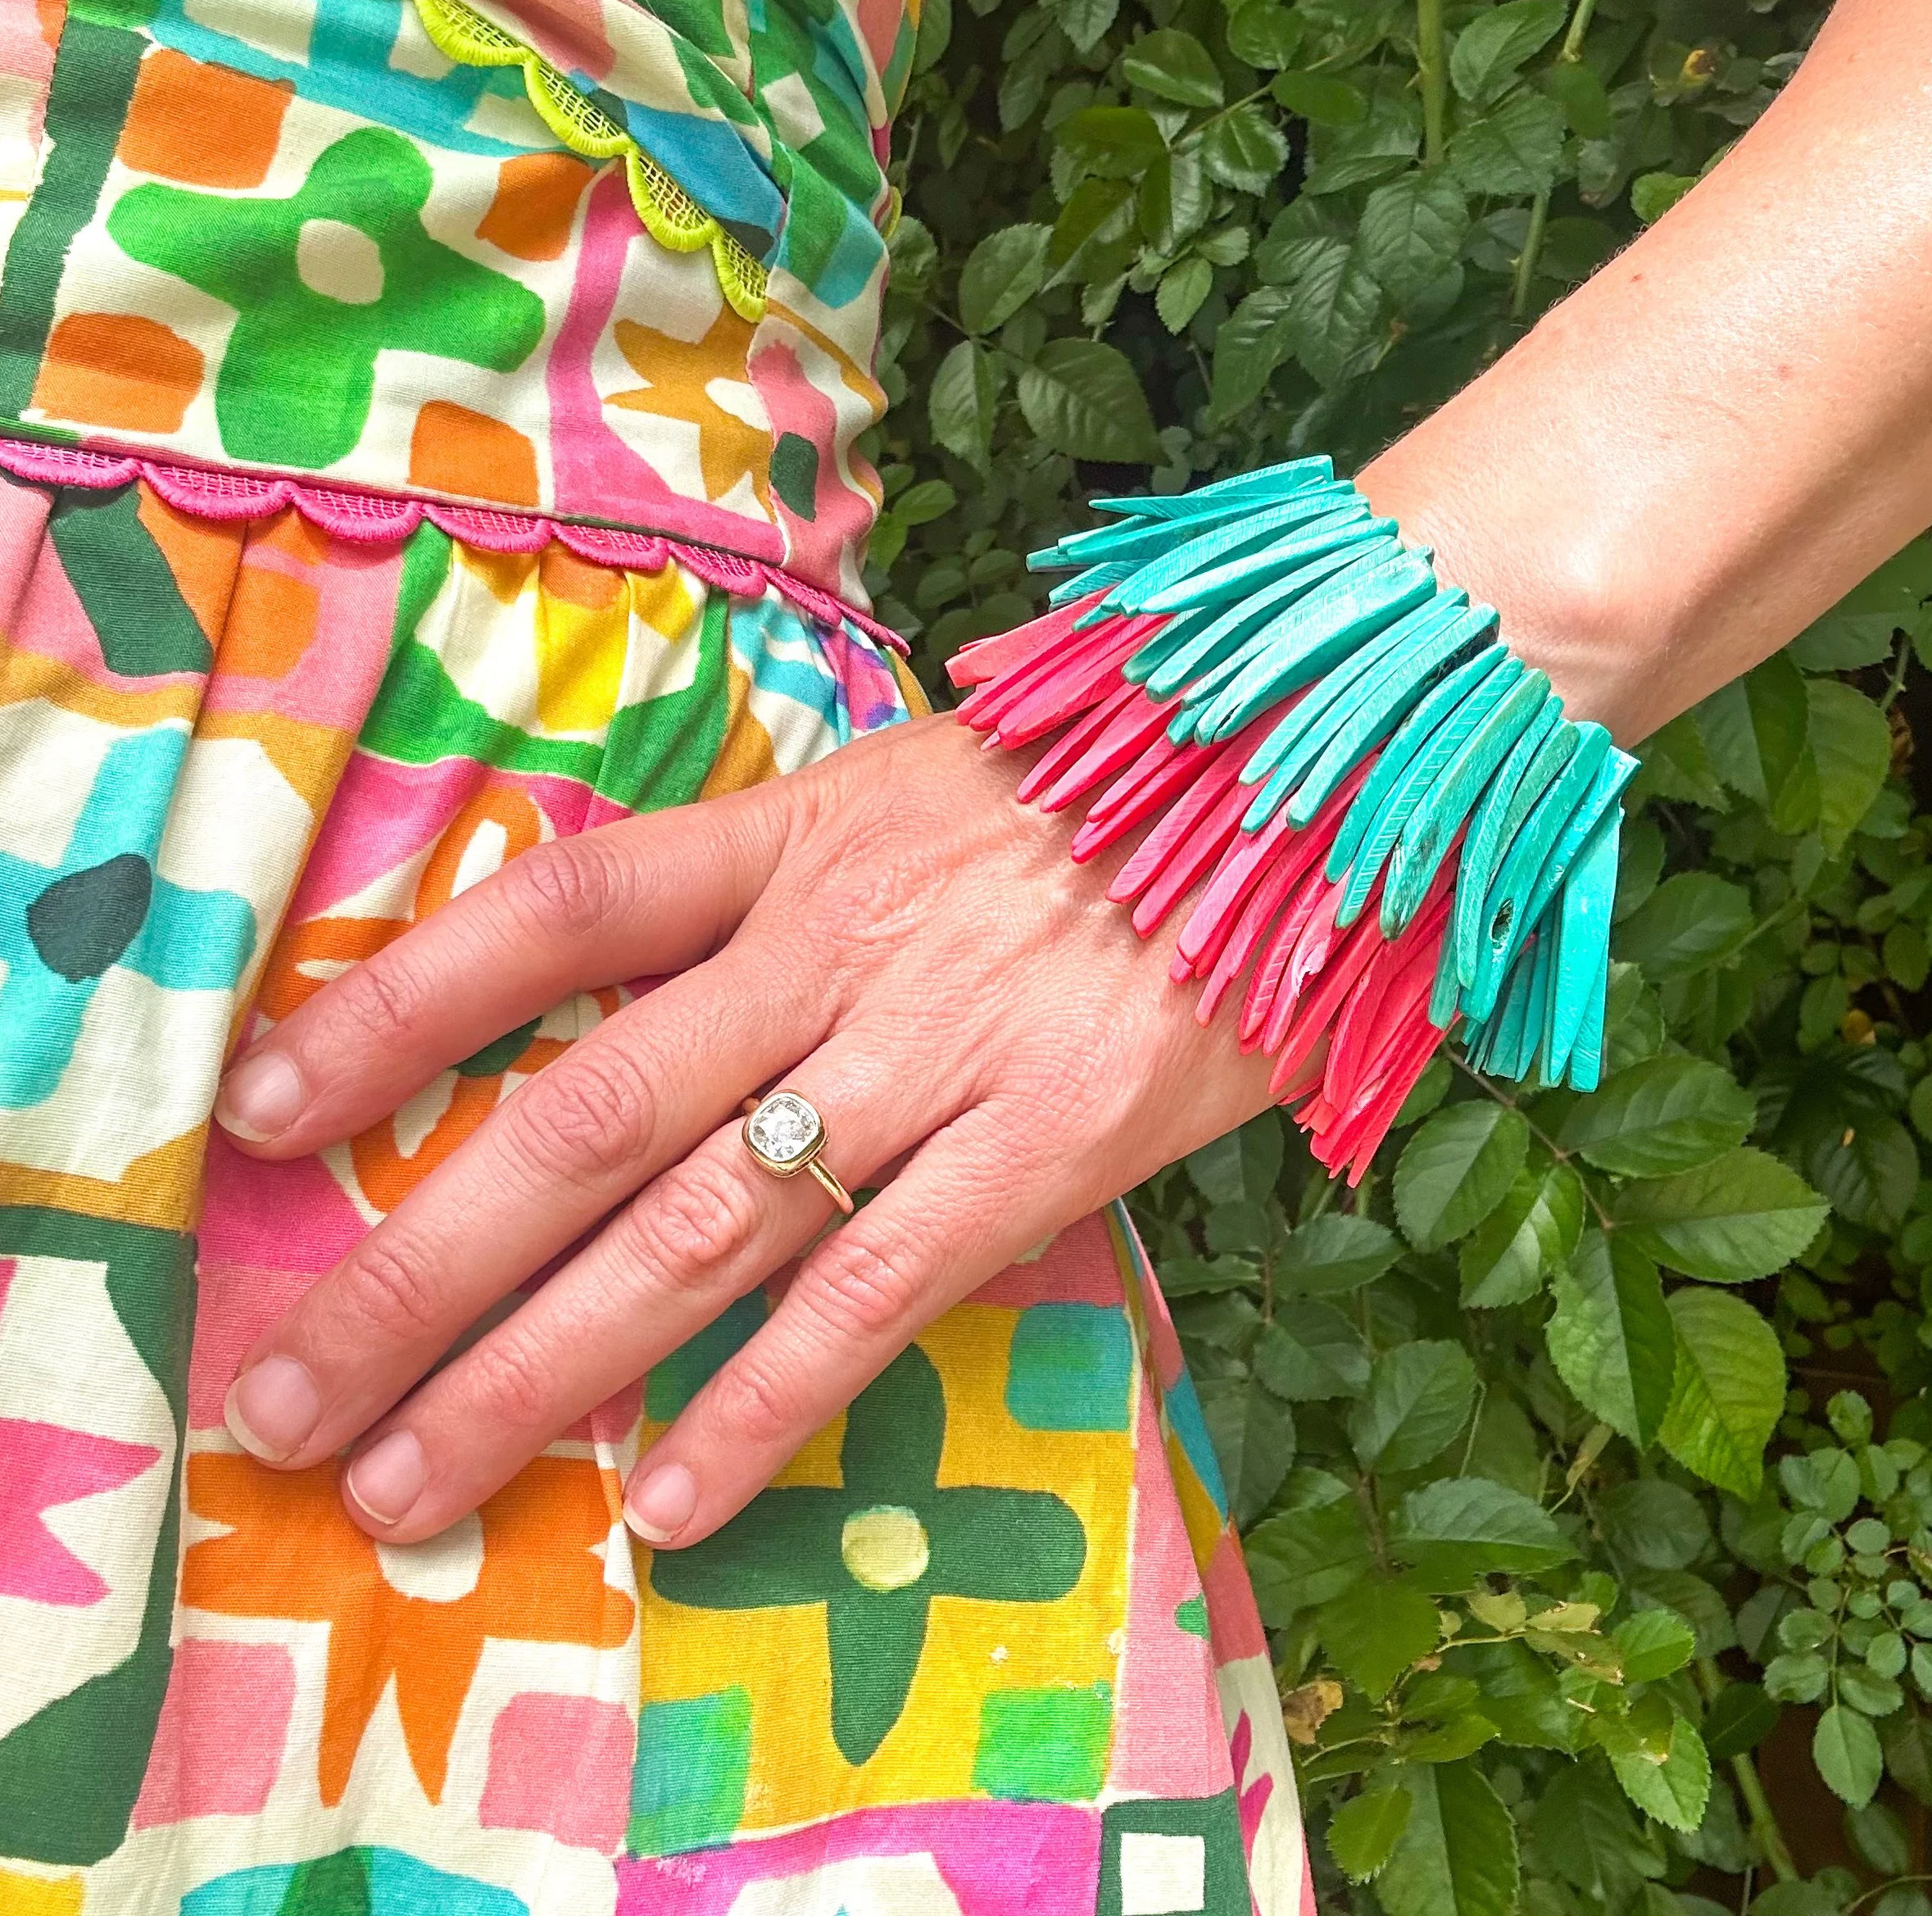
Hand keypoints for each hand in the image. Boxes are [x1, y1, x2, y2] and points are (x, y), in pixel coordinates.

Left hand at [214, 714, 1272, 1546]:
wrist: (1320, 782)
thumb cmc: (1109, 782)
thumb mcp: (920, 781)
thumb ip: (779, 878)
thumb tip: (630, 973)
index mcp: (801, 831)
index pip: (555, 913)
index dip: (395, 1006)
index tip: (259, 1105)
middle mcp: (841, 946)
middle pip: (587, 1113)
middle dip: (418, 1264)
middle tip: (289, 1395)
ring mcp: (942, 1052)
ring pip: (702, 1229)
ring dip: (542, 1369)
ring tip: (413, 1481)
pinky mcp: (1048, 1147)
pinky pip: (878, 1296)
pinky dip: (765, 1405)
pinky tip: (669, 1502)